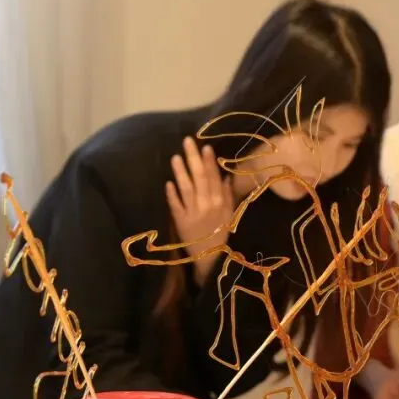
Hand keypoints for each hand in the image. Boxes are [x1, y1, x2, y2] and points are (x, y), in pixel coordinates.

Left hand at [166, 137, 233, 282]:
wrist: (211, 257)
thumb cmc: (222, 234)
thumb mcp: (230, 214)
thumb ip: (228, 195)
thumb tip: (226, 176)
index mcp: (220, 202)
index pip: (214, 178)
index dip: (209, 162)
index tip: (205, 146)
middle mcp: (206, 205)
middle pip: (199, 178)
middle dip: (193, 159)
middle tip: (187, 141)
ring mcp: (193, 213)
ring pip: (186, 189)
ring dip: (180, 172)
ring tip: (175, 157)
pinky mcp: (181, 221)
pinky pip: (176, 205)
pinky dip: (172, 194)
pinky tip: (168, 182)